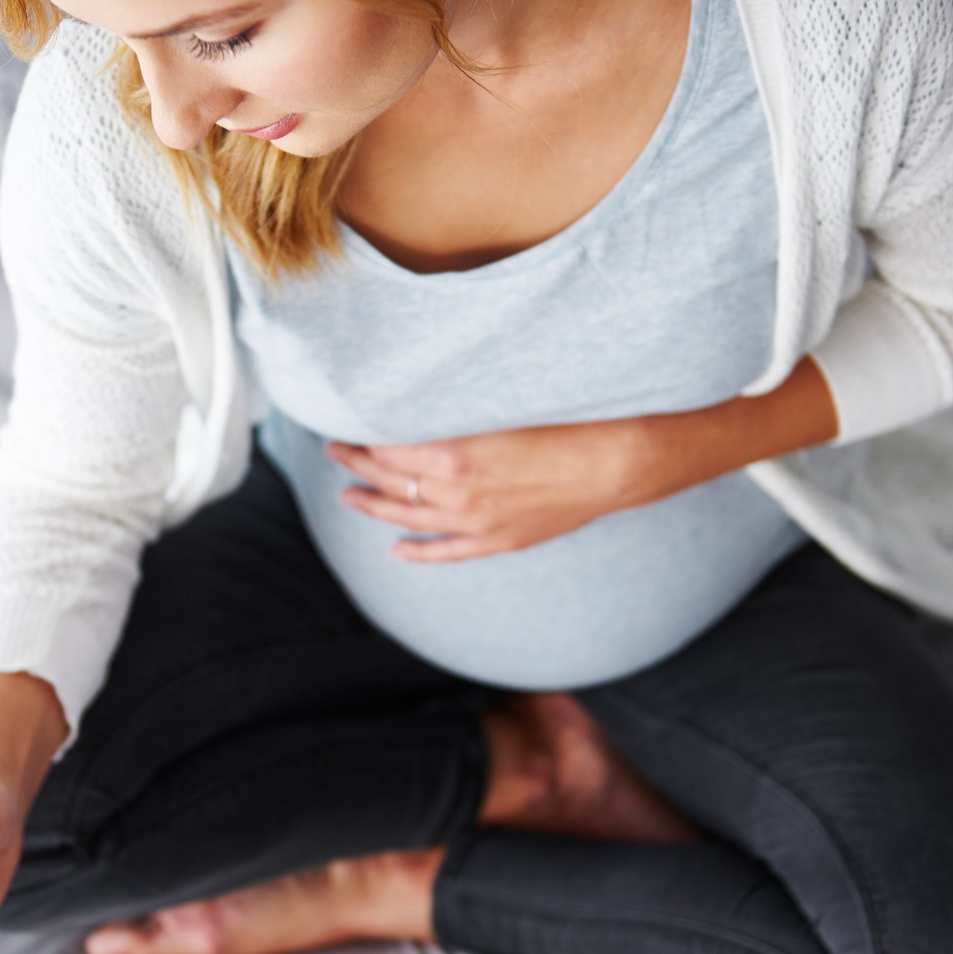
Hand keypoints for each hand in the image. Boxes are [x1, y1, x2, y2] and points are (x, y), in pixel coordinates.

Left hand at [324, 414, 709, 563]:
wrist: (617, 459)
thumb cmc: (564, 414)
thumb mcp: (497, 401)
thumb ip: (451, 407)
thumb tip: (412, 402)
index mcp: (451, 453)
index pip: (386, 448)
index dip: (361, 436)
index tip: (344, 422)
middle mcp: (455, 493)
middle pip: (389, 480)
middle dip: (357, 465)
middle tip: (335, 450)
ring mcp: (476, 522)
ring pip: (408, 518)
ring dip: (373, 507)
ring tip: (347, 497)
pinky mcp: (500, 539)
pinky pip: (447, 553)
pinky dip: (418, 553)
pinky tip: (396, 551)